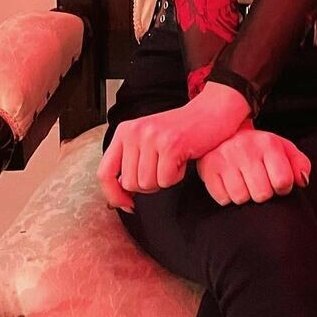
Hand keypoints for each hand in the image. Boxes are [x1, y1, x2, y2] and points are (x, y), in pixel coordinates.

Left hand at [98, 81, 250, 211]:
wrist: (211, 112)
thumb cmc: (182, 130)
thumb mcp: (148, 139)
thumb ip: (131, 161)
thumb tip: (119, 197)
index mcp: (125, 131)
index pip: (104, 172)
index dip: (114, 195)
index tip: (126, 204)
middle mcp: (135, 132)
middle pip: (130, 184)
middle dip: (149, 185)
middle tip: (164, 168)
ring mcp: (152, 137)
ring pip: (148, 184)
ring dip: (164, 180)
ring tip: (174, 161)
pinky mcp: (170, 145)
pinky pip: (166, 180)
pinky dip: (177, 177)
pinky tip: (183, 160)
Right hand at [196, 119, 311, 206]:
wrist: (227, 132)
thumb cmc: (259, 148)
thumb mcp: (283, 149)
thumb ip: (300, 164)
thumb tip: (303, 181)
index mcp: (268, 143)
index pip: (283, 181)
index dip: (282, 187)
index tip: (276, 181)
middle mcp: (246, 148)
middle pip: (262, 194)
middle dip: (262, 193)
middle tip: (257, 181)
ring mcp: (225, 158)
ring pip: (241, 198)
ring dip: (244, 195)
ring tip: (243, 181)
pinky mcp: (208, 167)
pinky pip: (222, 199)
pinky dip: (227, 196)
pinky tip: (229, 182)